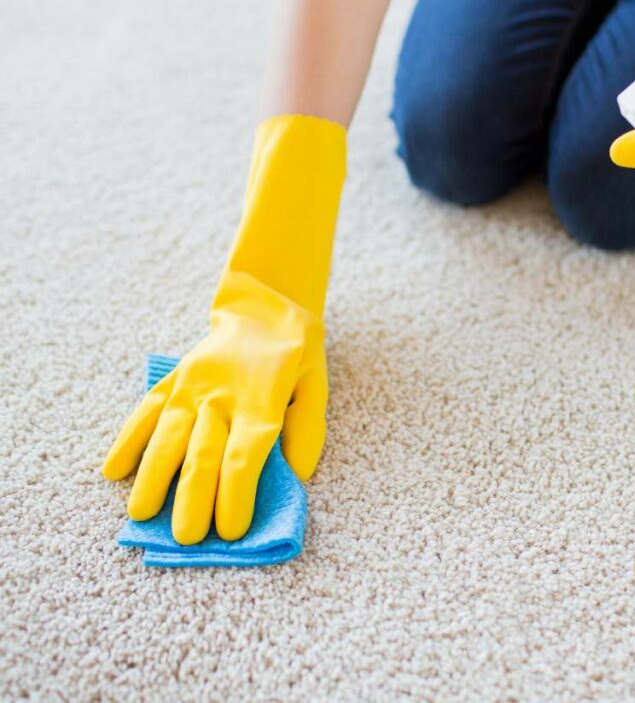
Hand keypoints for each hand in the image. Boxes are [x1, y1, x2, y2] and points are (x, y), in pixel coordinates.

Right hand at [103, 114, 345, 544]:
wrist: (265, 300)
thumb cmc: (297, 352)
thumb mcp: (316, 386)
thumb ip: (307, 431)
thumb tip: (297, 478)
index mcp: (262, 400)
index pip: (244, 458)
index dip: (236, 497)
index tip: (230, 531)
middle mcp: (223, 393)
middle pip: (203, 454)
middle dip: (193, 499)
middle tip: (187, 538)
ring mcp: (193, 384)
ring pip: (168, 435)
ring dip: (153, 477)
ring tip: (142, 514)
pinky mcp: (174, 377)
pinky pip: (146, 409)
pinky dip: (129, 438)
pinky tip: (114, 469)